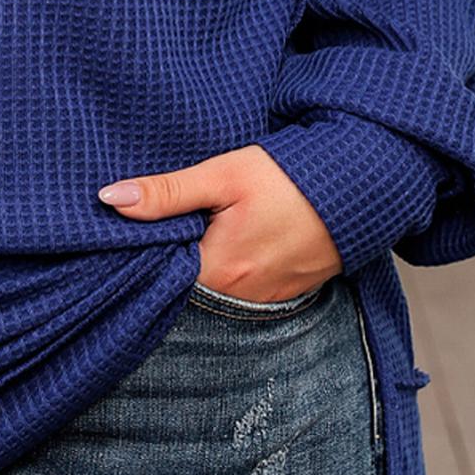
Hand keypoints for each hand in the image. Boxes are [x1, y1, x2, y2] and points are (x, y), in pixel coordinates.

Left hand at [98, 144, 342, 301]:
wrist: (364, 185)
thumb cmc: (292, 176)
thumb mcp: (224, 175)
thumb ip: (167, 193)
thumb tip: (110, 200)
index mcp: (218, 271)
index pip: (157, 278)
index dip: (139, 257)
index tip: (123, 236)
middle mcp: (240, 296)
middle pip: (184, 287)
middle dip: (169, 262)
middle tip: (161, 229)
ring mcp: (266, 299)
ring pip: (213, 290)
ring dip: (200, 267)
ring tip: (195, 233)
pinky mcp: (285, 293)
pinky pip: (242, 290)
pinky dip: (229, 271)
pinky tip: (227, 243)